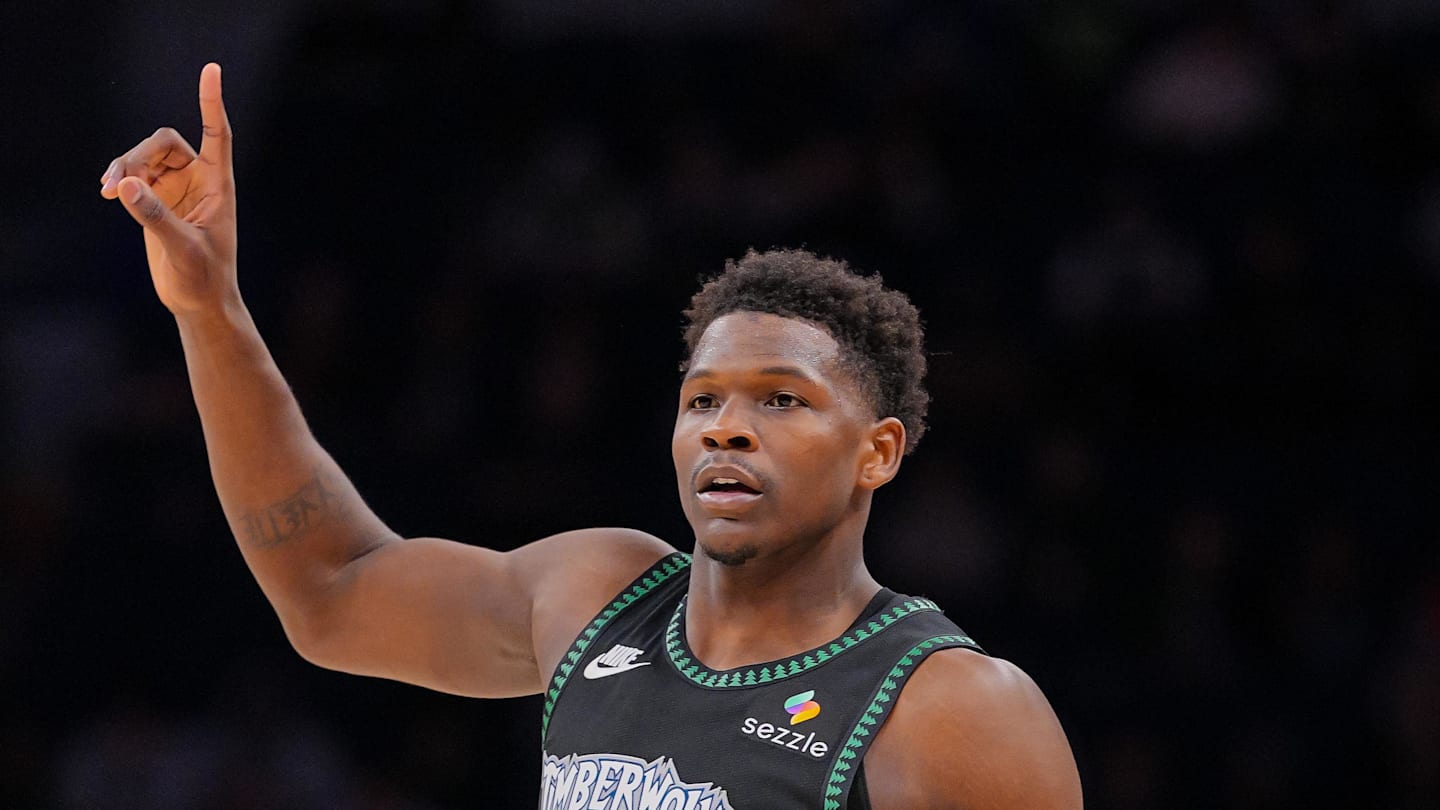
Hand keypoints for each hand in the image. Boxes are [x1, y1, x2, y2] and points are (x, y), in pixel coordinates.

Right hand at [102, 63, 237, 317]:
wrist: (199, 301)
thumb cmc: (204, 277)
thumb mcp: (182, 249)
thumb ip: (155, 217)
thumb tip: (127, 184)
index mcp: (218, 185)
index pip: (217, 134)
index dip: (212, 103)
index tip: (210, 70)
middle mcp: (199, 180)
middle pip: (163, 144)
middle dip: (137, 156)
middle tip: (117, 182)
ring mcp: (176, 189)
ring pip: (145, 157)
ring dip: (124, 167)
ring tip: (108, 189)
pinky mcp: (157, 201)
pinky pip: (135, 175)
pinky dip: (121, 179)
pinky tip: (109, 191)